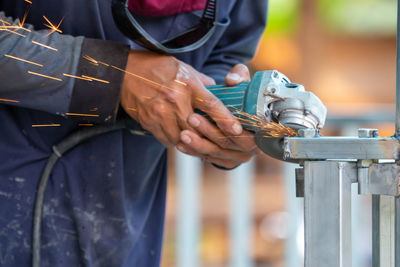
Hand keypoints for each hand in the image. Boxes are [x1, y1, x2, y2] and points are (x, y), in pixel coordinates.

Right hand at [120, 50, 246, 149]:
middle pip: (197, 128)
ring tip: (195, 139)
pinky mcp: (149, 121)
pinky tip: (177, 134)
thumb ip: (203, 82)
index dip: (226, 119)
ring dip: (190, 141)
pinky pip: (167, 140)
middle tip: (215, 140)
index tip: (237, 130)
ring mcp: (160, 112)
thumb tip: (220, 92)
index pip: (212, 104)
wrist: (125, 72)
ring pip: (182, 138)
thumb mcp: (184, 68)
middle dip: (207, 136)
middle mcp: (174, 99)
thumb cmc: (157, 68)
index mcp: (187, 84)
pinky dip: (175, 141)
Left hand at [176, 64, 258, 168]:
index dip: (229, 124)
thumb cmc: (242, 96)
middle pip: (228, 143)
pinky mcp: (225, 161)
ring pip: (216, 152)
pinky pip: (208, 158)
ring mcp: (238, 156)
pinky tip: (181, 144)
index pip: (247, 132)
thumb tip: (232, 80)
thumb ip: (240, 76)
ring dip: (198, 144)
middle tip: (191, 118)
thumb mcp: (244, 83)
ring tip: (182, 133)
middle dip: (209, 132)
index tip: (211, 112)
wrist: (239, 115)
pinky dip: (194, 152)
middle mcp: (252, 147)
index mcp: (261, 130)